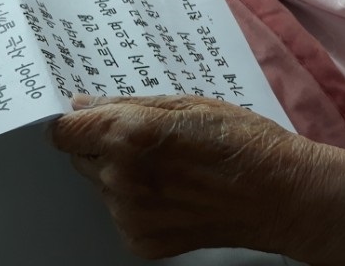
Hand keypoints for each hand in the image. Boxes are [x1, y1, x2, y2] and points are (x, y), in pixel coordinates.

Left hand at [51, 95, 344, 265]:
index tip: (85, 118)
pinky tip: (173, 190)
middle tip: (146, 137)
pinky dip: (136, 201)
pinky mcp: (141, 241)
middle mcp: (122, 178)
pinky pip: (119, 213)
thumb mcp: (188, 103)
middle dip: (102, 144)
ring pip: (101, 185)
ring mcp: (130, 215)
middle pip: (80, 157)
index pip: (64, 131)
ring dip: (120, 173)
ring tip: (169, 165)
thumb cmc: (242, 140)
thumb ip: (127, 104)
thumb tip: (83, 105)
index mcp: (131, 134)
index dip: (74, 121)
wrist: (280, 195)